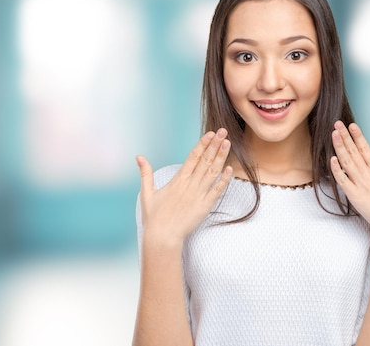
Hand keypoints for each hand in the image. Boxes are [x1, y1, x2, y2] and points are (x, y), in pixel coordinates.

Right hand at [136, 128, 232, 246]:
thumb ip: (145, 173)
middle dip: (215, 145)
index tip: (211, 134)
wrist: (163, 237)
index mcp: (177, 180)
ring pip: (213, 172)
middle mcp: (189, 185)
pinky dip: (224, 180)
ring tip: (228, 144)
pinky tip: (230, 169)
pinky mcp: (205, 206)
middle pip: (205, 161)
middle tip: (223, 131)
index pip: (192, 157)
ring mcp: (199, 195)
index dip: (202, 144)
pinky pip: (217, 191)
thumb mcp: (147, 193)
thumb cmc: (154, 217)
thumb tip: (139, 157)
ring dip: (221, 157)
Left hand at [330, 121, 369, 236]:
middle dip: (345, 136)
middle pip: (354, 152)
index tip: (351, 125)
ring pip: (347, 162)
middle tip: (337, 123)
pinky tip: (331, 159)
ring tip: (333, 134)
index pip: (366, 149)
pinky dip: (337, 169)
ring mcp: (361, 184)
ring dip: (339, 147)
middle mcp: (369, 174)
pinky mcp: (354, 195)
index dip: (358, 136)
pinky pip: (343, 180)